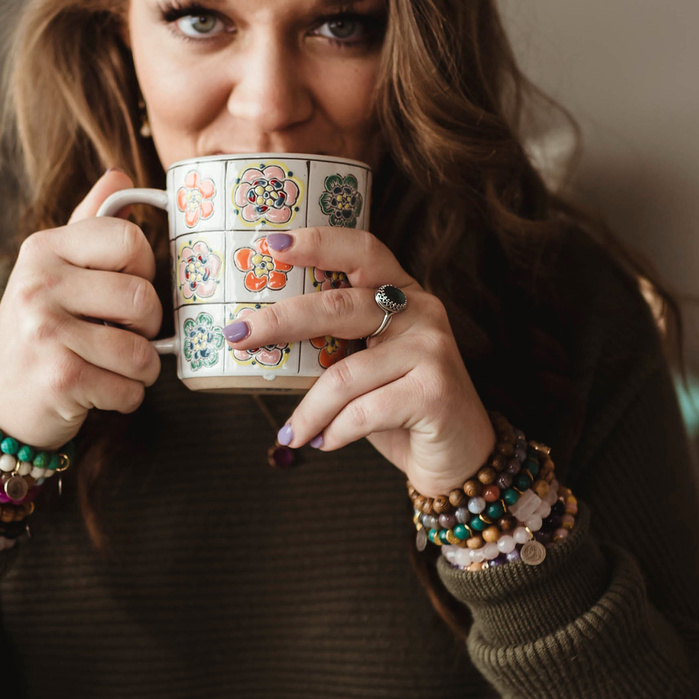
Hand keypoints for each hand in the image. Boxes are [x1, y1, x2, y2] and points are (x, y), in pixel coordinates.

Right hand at [0, 169, 162, 448]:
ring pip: (141, 350)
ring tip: (114, 367)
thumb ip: (88, 224)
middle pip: (141, 296)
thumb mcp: (53, 271)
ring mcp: (45, 331)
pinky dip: (126, 397)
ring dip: (141, 369)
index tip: (128, 286)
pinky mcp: (59, 378)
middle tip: (125, 335)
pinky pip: (128, 388)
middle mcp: (38, 285)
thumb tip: (120, 176)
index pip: (128, 238)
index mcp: (42, 249)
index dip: (145, 267)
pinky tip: (101, 392)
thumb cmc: (38, 334)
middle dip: (147, 326)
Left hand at [223, 228, 495, 494]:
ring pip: (344, 375)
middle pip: (340, 306)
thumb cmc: (400, 407)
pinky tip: (325, 443)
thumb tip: (257, 339)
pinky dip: (335, 432)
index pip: (362, 250)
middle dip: (280, 320)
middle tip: (238, 335)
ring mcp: (432, 350)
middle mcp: (422, 312)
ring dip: (309, 410)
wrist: (460, 456)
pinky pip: (364, 412)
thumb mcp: (366, 365)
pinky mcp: (434, 392)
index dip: (317, 242)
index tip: (271, 244)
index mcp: (402, 294)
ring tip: (293, 432)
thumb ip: (334, 343)